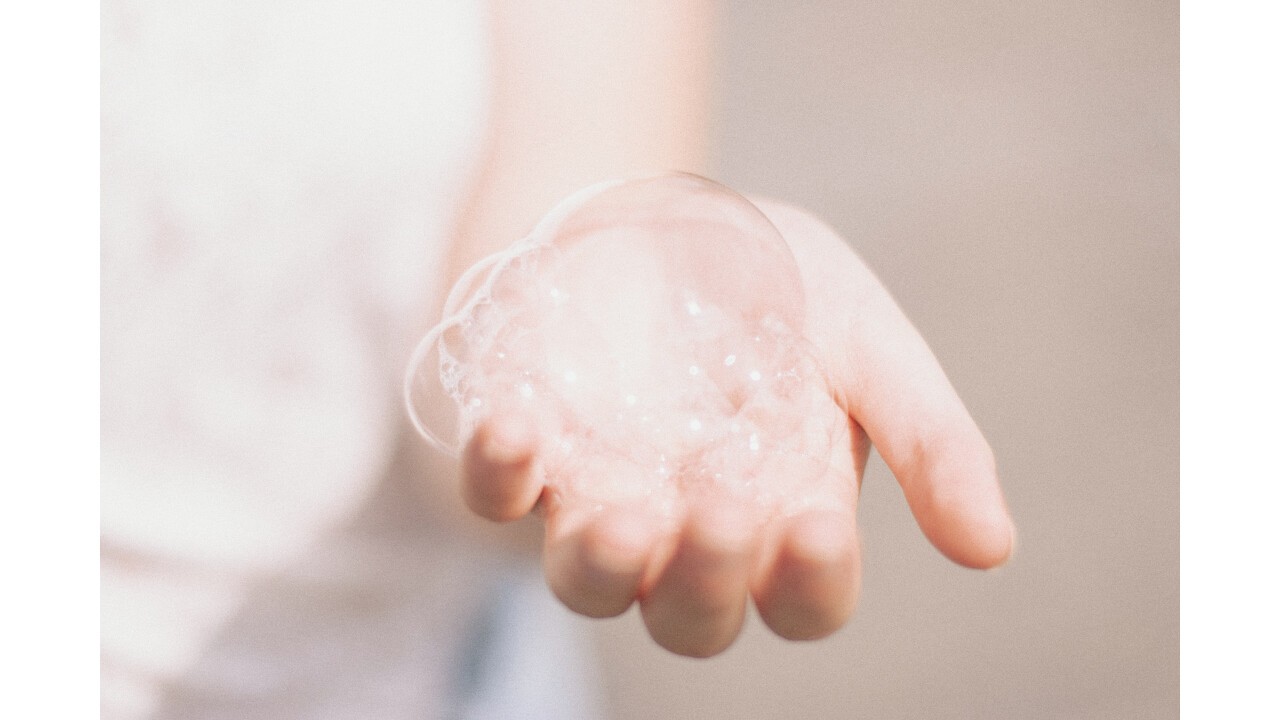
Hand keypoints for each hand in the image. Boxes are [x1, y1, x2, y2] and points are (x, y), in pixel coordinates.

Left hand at [458, 200, 1015, 656]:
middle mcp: (688, 531)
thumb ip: (929, 439)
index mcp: (783, 517)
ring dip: (603, 564)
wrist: (658, 213)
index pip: (802, 596)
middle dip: (706, 580)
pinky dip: (499, 473)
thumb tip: (995, 548)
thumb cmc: (772, 287)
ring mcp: (598, 498)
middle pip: (691, 617)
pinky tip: (519, 425)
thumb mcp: (867, 340)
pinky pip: (494, 498)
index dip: (810, 582)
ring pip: (588, 584)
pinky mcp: (525, 456)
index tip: (817, 523)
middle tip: (723, 506)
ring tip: (625, 513)